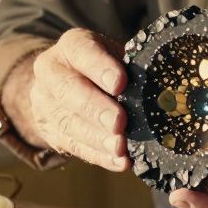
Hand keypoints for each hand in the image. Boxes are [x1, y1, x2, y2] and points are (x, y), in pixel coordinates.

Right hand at [9, 29, 130, 170]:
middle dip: (96, 108)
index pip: (82, 51)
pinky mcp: (49, 130)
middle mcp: (51, 72)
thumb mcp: (114, 55)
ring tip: (121, 147)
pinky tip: (119, 161)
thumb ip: (130, 66)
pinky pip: (73, 146)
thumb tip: (162, 87)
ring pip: (68, 122)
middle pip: (68, 90)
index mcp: (71, 46)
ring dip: (97, 138)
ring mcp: (45, 103)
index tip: (120, 84)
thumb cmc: (102, 67)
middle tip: (119, 122)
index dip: (100, 67)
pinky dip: (99, 156)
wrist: (62, 82)